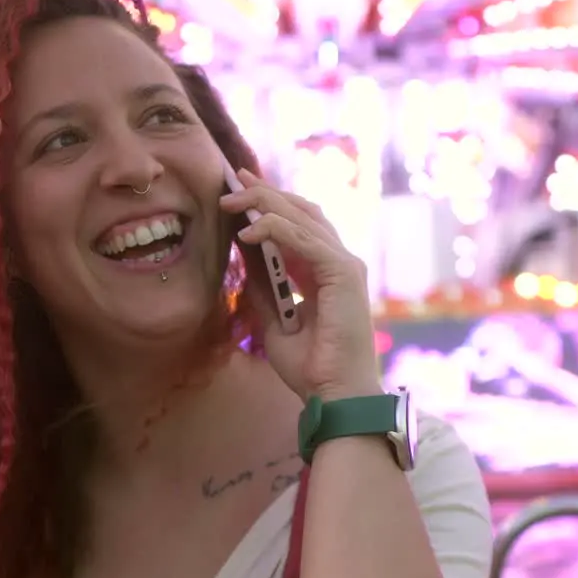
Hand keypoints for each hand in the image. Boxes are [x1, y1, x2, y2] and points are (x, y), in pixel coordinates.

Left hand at [219, 169, 380, 402]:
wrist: (335, 395)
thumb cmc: (309, 367)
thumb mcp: (272, 319)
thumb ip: (262, 284)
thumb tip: (241, 249)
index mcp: (325, 272)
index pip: (299, 224)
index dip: (270, 204)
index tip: (238, 190)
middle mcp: (339, 262)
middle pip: (302, 212)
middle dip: (265, 194)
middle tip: (232, 182)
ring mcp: (345, 265)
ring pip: (303, 218)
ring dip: (266, 204)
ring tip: (232, 201)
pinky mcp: (344, 274)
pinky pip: (306, 241)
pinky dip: (277, 229)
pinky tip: (250, 230)